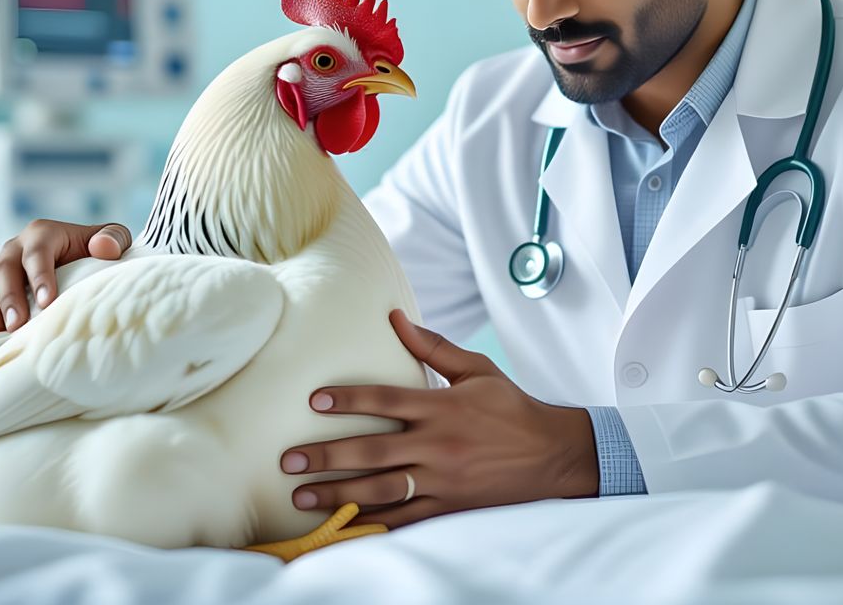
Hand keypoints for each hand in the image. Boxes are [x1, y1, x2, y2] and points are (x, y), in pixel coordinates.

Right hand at [0, 220, 130, 332]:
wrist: (79, 255)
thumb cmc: (97, 250)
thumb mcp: (112, 238)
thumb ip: (113, 238)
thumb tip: (104, 248)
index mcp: (42, 233)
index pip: (38, 254)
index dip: (41, 277)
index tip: (48, 302)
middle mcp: (15, 247)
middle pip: (4, 269)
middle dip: (8, 297)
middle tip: (15, 324)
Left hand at [278, 310, 597, 528]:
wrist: (554, 456)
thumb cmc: (512, 408)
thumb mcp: (478, 369)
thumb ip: (434, 347)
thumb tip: (396, 316)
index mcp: (443, 407)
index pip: (387, 400)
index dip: (349, 399)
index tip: (314, 401)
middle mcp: (439, 445)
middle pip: (374, 451)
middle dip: (327, 457)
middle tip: (288, 460)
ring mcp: (444, 480)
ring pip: (383, 490)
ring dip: (339, 494)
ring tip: (301, 497)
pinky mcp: (450, 507)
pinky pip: (407, 519)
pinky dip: (374, 524)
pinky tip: (344, 526)